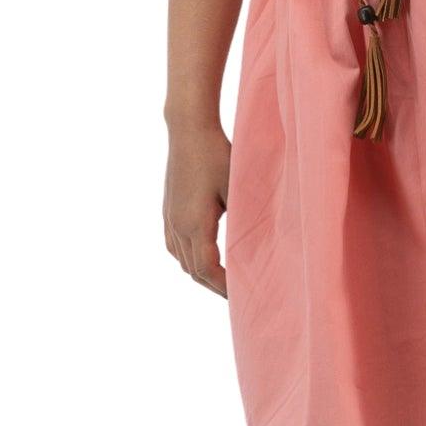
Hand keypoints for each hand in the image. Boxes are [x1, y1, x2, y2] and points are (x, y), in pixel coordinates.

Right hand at [163, 122, 231, 296]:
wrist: (188, 130)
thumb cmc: (217, 155)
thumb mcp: (236, 188)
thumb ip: (242, 220)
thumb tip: (257, 247)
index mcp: (195, 224)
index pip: (207, 270)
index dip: (223, 287)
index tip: (241, 295)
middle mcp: (177, 226)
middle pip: (192, 270)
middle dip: (213, 285)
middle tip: (236, 295)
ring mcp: (169, 218)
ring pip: (181, 260)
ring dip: (200, 273)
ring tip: (221, 280)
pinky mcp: (167, 210)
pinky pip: (174, 246)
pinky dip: (188, 258)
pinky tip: (202, 256)